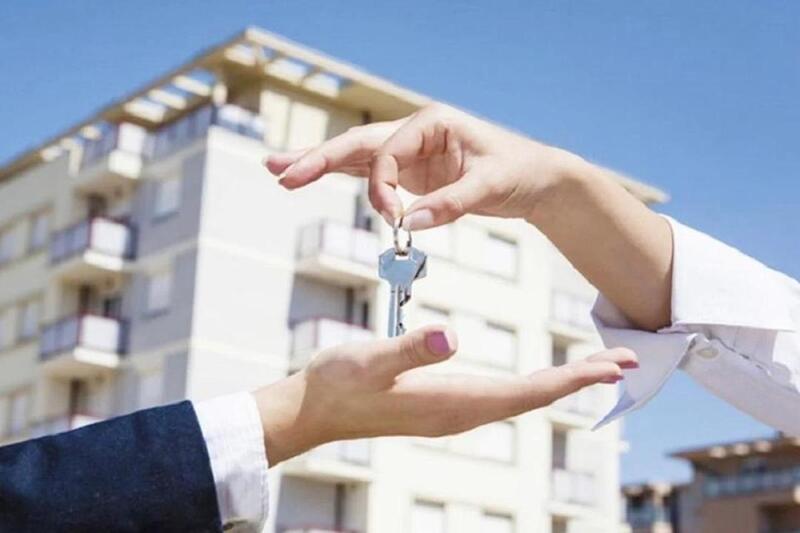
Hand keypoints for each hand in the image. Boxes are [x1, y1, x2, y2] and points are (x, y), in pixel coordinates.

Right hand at [254, 326, 636, 465]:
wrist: (311, 410)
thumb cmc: (336, 384)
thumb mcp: (369, 360)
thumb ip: (410, 350)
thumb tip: (452, 335)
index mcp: (452, 403)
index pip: (527, 391)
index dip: (572, 379)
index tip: (614, 366)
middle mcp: (460, 413)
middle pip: (534, 397)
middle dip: (580, 380)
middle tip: (626, 361)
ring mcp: (451, 411)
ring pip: (520, 398)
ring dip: (560, 382)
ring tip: (595, 368)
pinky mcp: (441, 405)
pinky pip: (501, 396)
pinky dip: (532, 384)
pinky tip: (537, 377)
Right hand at [266, 103, 672, 330]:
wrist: (536, 179)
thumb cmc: (519, 172)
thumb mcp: (491, 185)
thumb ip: (451, 203)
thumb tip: (410, 224)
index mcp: (431, 123)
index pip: (388, 152)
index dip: (382, 187)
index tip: (393, 219)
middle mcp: (414, 133)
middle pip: (357, 144)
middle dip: (317, 159)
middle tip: (278, 172)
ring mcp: (409, 152)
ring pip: (355, 157)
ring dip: (317, 164)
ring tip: (277, 170)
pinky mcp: (410, 173)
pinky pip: (368, 174)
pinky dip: (339, 177)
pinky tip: (309, 178)